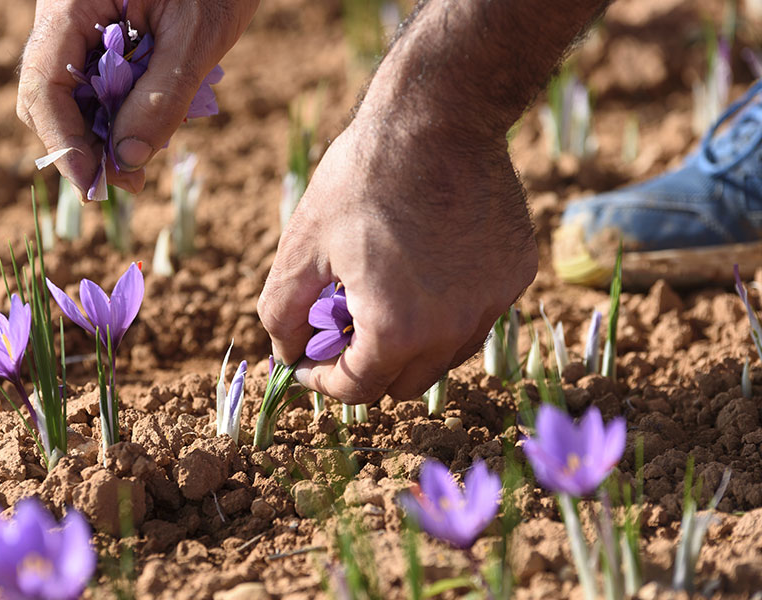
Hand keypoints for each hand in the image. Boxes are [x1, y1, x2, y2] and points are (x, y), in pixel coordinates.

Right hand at [17, 0, 257, 196]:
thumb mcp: (196, 37)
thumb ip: (161, 98)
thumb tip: (127, 162)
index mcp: (70, 5)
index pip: (43, 85)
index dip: (63, 143)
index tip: (92, 185)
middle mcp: (62, 16)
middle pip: (49, 95)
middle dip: (85, 143)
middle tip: (129, 180)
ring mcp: (77, 26)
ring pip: (71, 95)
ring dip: (104, 131)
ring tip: (145, 152)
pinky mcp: (97, 36)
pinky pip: (94, 82)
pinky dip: (119, 110)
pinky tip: (148, 122)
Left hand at [257, 109, 537, 403]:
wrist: (439, 117)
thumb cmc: (362, 178)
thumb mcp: (301, 247)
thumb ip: (282, 314)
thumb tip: (289, 354)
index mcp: (397, 329)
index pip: (358, 389)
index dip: (323, 382)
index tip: (306, 362)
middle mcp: (453, 328)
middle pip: (404, 383)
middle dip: (365, 367)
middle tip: (339, 329)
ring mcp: (493, 302)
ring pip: (444, 356)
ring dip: (408, 343)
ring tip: (379, 295)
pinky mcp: (515, 275)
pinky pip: (475, 315)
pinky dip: (446, 309)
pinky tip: (423, 267)